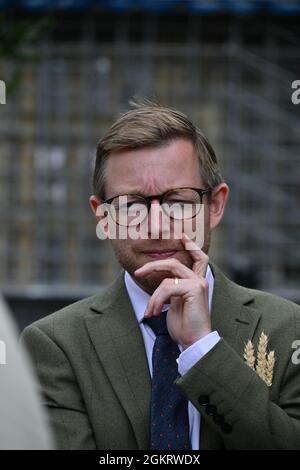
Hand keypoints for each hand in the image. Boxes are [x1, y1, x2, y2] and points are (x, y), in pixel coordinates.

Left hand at [134, 233, 210, 348]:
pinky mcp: (195, 289)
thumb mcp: (175, 305)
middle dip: (153, 265)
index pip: (198, 258)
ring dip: (154, 296)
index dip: (191, 245)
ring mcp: (198, 284)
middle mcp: (199, 280)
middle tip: (137, 273)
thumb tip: (160, 283)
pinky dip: (156, 300)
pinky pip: (167, 287)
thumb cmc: (184, 327)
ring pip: (167, 277)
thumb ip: (171, 291)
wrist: (194, 342)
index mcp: (196, 282)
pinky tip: (155, 313)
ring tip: (150, 312)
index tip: (182, 236)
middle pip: (174, 262)